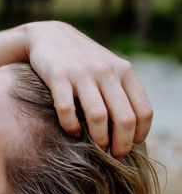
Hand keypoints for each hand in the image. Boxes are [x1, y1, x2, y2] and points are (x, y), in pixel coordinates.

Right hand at [24, 21, 152, 159]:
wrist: (50, 36)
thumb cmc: (82, 60)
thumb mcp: (108, 69)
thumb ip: (121, 92)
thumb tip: (131, 130)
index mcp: (124, 72)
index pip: (143, 111)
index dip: (139, 135)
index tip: (129, 148)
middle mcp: (107, 72)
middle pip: (124, 118)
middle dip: (121, 144)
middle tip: (114, 156)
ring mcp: (82, 74)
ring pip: (98, 116)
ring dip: (99, 139)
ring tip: (96, 148)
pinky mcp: (58, 76)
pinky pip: (67, 109)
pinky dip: (71, 126)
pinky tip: (72, 132)